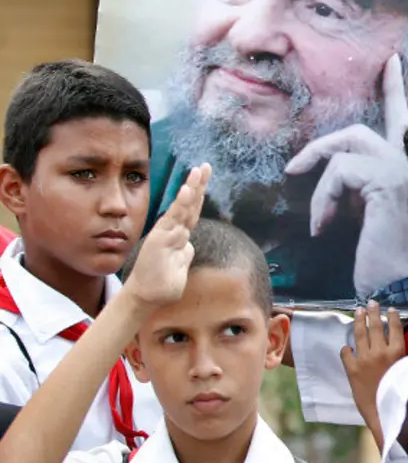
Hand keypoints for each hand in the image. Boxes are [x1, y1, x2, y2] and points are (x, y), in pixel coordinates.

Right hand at [122, 164, 209, 310]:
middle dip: (198, 184)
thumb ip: (185, 253)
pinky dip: (180, 204)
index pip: (192, 211)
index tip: (205, 177)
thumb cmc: (162, 282)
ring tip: (197, 171)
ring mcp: (166, 233)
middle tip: (205, 166)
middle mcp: (172, 231)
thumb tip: (188, 245)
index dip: (199, 195)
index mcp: (179, 235)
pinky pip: (173, 219)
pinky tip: (186, 190)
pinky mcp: (160, 239)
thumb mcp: (180, 265)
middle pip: (189, 204)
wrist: (147, 297)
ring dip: (191, 188)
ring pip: (182, 208)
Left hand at [284, 55, 407, 296]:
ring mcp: (402, 167)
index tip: (389, 61)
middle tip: (294, 167)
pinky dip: (323, 198)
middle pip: (361, 130)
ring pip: (346, 147)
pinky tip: (323, 227)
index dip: (394, 89)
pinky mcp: (385, 178)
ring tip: (318, 220)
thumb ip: (361, 189)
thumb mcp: (370, 216)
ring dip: (320, 183)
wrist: (399, 285)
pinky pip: (339, 170)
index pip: (403, 120)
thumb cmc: (387, 259)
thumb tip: (333, 176)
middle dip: (323, 146)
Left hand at [341, 301, 405, 437]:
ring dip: (359, 321)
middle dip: (373, 312)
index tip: (390, 309)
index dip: (392, 317)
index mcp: (397, 352)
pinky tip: (347, 346)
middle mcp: (380, 352)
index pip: (394, 327)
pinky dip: (346, 349)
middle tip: (371, 303)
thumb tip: (402, 346)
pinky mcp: (352, 371)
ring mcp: (364, 360)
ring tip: (358, 311)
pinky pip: (346, 354)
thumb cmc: (401, 394)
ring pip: (360, 334)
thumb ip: (403, 357)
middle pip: (375, 326)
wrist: (384, 413)